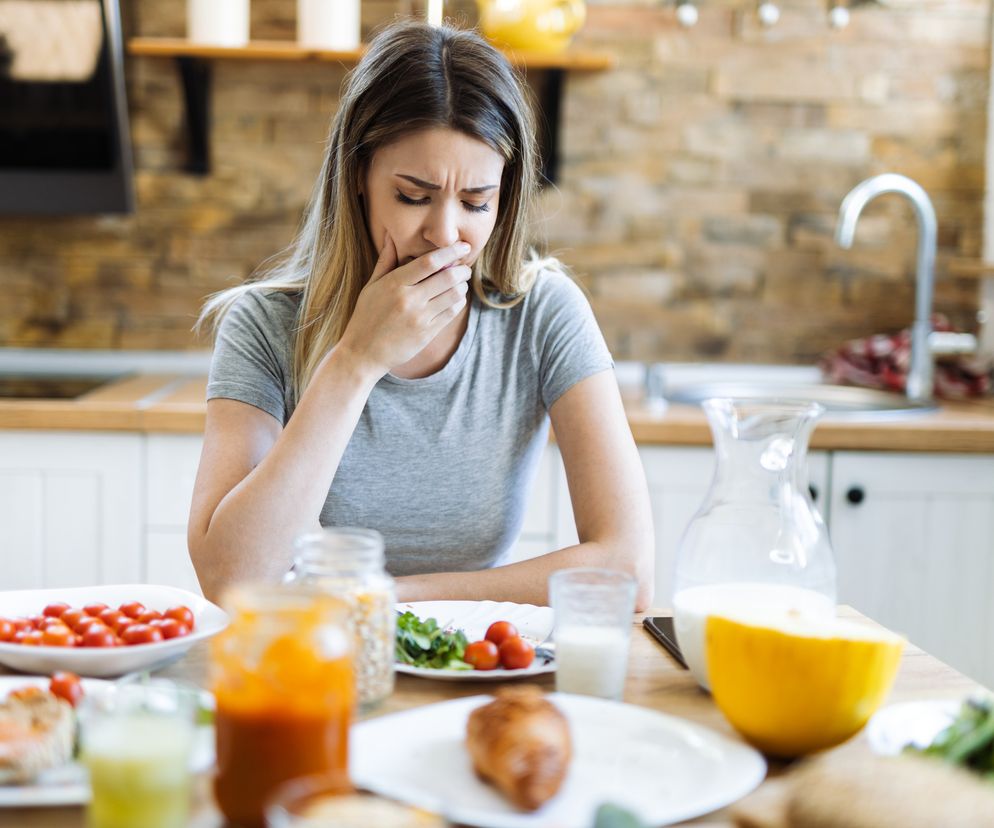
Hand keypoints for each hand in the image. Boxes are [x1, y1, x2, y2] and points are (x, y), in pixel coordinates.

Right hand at [337, 233, 471, 378]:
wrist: (363, 354)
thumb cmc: (365, 317)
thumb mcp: (371, 287)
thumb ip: (385, 261)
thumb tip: (391, 236)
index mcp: (394, 284)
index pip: (429, 262)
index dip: (450, 251)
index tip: (463, 246)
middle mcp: (409, 300)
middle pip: (447, 277)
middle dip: (462, 269)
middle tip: (465, 267)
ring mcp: (419, 318)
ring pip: (454, 295)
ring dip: (462, 286)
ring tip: (460, 283)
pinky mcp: (427, 334)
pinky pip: (451, 313)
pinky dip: (458, 303)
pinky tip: (454, 299)